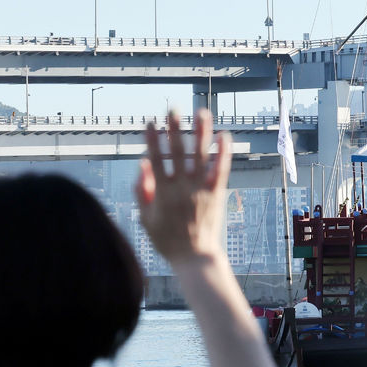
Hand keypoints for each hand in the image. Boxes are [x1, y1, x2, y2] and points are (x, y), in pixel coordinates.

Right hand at [136, 110, 231, 262]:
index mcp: (162, 192)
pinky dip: (223, 152)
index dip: (152, 139)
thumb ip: (142, 190)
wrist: (194, 257)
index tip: (149, 122)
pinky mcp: (216, 194)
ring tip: (201, 112)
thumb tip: (143, 163)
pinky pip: (220, 169)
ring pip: (201, 155)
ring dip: (201, 132)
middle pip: (177, 152)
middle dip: (174, 128)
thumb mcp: (145, 217)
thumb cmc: (166, 239)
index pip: (155, 159)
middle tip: (173, 109)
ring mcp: (200, 189)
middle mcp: (182, 187)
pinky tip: (224, 135)